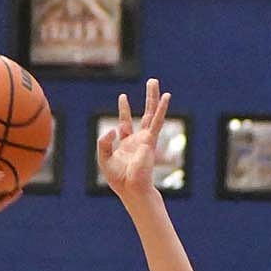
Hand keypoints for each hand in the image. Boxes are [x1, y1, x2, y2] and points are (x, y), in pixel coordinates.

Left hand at [97, 78, 170, 199]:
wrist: (131, 188)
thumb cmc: (118, 178)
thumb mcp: (104, 158)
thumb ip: (104, 142)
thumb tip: (113, 129)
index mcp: (127, 144)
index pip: (126, 123)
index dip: (124, 110)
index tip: (123, 97)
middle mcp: (139, 139)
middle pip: (145, 114)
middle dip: (147, 99)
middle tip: (152, 82)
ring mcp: (146, 139)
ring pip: (152, 114)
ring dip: (153, 98)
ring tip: (154, 82)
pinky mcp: (150, 140)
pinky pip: (157, 121)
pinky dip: (161, 108)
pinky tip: (166, 96)